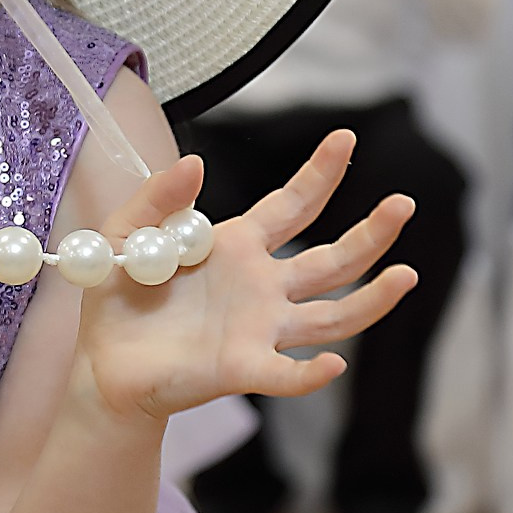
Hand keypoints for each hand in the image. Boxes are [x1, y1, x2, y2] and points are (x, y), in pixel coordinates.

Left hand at [70, 132, 417, 423]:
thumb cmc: (118, 298)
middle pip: (331, 259)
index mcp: (237, 247)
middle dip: (371, 233)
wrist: (104, 363)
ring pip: (332, 316)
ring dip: (372, 299)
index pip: (292, 205)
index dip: (320, 173)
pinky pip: (287, 374)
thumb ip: (157, 198)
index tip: (346, 137)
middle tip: (404, 203)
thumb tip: (196, 161)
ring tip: (407, 275)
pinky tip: (334, 365)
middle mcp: (262, 288)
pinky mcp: (243, 369)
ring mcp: (260, 330)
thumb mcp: (123, 234)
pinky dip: (311, 374)